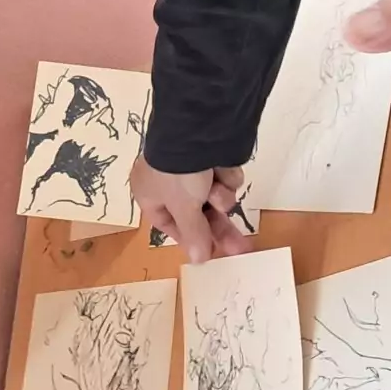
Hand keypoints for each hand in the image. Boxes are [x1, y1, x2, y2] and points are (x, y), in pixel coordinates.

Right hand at [129, 156, 250, 262]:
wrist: (197, 128)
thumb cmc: (178, 173)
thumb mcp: (184, 208)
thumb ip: (193, 235)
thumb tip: (198, 261)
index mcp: (149, 192)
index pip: (169, 223)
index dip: (190, 238)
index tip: (210, 253)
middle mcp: (168, 180)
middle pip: (196, 213)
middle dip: (218, 227)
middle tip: (241, 248)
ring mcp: (192, 167)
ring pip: (214, 196)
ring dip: (220, 196)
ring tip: (218, 189)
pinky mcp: (213, 156)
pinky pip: (224, 177)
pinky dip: (226, 176)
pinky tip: (222, 169)